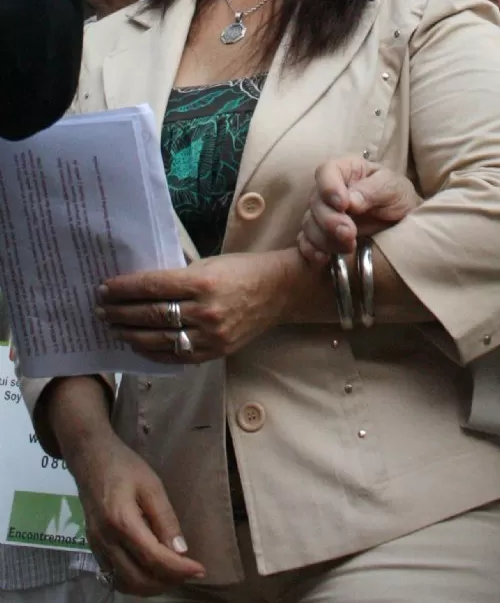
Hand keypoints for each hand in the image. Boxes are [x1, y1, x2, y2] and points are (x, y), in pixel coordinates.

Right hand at [70, 430, 204, 595]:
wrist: (90, 459)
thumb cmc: (125, 466)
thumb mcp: (151, 485)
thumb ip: (165, 518)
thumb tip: (181, 550)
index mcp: (122, 522)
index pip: (153, 558)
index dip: (178, 569)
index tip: (200, 570)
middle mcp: (106, 541)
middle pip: (138, 578)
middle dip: (167, 581)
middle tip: (189, 573)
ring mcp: (97, 547)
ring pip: (124, 583)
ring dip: (150, 586)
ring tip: (173, 575)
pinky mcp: (93, 548)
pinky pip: (114, 576)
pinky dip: (134, 582)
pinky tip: (150, 572)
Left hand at [96, 251, 291, 363]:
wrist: (278, 292)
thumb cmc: (241, 270)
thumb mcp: (210, 263)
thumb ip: (178, 275)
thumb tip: (141, 284)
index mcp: (203, 282)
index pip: (153, 287)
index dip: (125, 288)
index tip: (104, 288)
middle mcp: (205, 311)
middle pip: (151, 314)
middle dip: (120, 312)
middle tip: (100, 309)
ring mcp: (210, 336)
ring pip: (159, 339)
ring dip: (130, 334)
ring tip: (112, 327)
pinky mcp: (213, 352)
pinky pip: (174, 356)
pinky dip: (151, 351)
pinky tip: (136, 344)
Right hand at [298, 156, 420, 265]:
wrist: (401, 224)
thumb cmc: (397, 197)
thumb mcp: (393, 188)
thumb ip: (373, 190)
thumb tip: (350, 202)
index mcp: (346, 171)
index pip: (326, 171)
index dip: (329, 187)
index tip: (343, 205)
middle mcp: (329, 191)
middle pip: (315, 202)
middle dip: (330, 220)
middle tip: (349, 233)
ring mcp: (323, 214)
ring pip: (309, 224)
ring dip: (325, 239)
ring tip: (349, 247)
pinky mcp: (321, 236)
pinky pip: (305, 243)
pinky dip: (311, 251)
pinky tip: (324, 259)